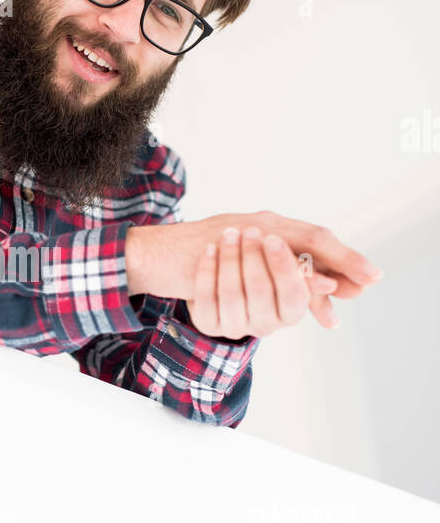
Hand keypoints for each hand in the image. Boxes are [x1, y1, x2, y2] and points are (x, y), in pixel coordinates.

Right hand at [126, 209, 381, 330]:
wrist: (153, 253)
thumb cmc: (198, 255)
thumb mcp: (243, 257)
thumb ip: (282, 267)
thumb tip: (326, 286)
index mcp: (266, 221)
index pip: (314, 234)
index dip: (343, 254)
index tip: (369, 277)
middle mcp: (259, 223)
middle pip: (311, 239)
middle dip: (340, 263)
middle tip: (362, 286)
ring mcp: (240, 233)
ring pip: (288, 252)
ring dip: (312, 279)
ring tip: (333, 301)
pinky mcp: (223, 252)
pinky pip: (257, 269)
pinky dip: (281, 283)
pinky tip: (300, 299)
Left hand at [185, 225, 340, 338]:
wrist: (199, 269)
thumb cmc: (253, 257)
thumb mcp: (283, 256)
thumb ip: (315, 267)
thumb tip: (363, 285)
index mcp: (288, 311)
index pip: (296, 294)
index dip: (288, 268)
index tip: (278, 238)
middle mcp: (265, 324)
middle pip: (265, 294)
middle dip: (258, 259)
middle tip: (254, 231)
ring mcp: (235, 325)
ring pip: (233, 296)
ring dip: (232, 261)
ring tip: (229, 234)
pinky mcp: (208, 321)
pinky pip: (204, 299)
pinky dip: (207, 272)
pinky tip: (208, 251)